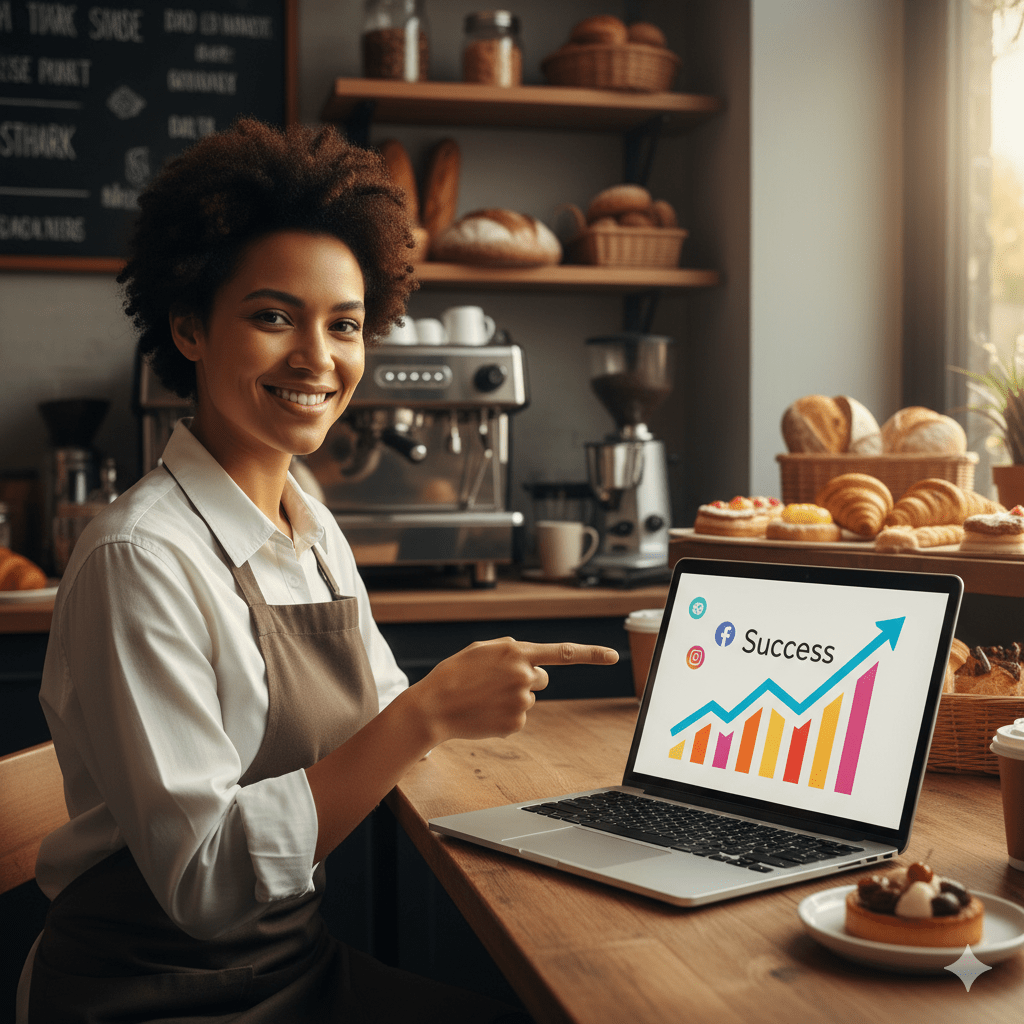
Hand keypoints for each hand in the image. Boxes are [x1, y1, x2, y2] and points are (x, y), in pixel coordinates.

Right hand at [413, 637, 618, 744]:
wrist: (434, 707)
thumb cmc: (455, 674)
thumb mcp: (482, 649)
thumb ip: (512, 651)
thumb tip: (533, 664)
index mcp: (517, 652)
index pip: (564, 652)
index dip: (592, 654)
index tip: (614, 656)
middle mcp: (524, 675)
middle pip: (542, 678)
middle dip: (526, 679)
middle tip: (496, 682)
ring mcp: (521, 702)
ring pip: (529, 698)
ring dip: (512, 697)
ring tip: (484, 697)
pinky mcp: (516, 724)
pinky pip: (519, 718)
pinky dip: (504, 715)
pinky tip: (485, 712)